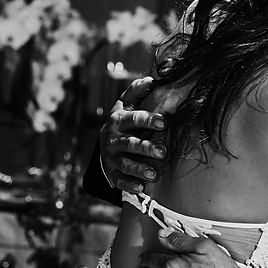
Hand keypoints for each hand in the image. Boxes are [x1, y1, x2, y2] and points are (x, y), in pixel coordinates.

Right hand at [100, 76, 166, 191]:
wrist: (104, 142)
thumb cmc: (123, 121)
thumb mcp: (125, 105)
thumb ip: (136, 92)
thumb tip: (152, 79)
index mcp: (118, 120)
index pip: (134, 119)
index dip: (148, 120)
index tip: (164, 123)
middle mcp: (113, 139)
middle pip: (131, 143)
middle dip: (146, 148)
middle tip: (163, 152)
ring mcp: (112, 157)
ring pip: (126, 164)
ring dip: (140, 169)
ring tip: (154, 173)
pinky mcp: (112, 172)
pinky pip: (120, 180)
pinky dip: (130, 185)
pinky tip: (141, 188)